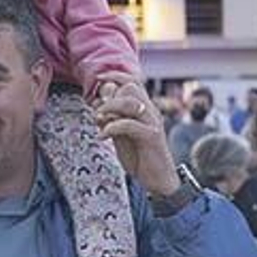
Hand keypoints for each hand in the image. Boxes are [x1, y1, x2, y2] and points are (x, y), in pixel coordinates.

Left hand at [92, 72, 178, 195]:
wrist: (158, 179)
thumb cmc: (140, 156)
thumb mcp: (121, 135)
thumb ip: (113, 119)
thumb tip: (98, 104)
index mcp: (144, 109)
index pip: (133, 82)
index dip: (116, 76)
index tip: (99, 78)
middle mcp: (150, 112)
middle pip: (130, 88)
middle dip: (109, 96)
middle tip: (98, 112)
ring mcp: (152, 123)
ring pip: (130, 102)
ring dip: (109, 108)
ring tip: (99, 121)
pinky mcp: (151, 136)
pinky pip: (129, 124)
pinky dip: (111, 127)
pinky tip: (102, 136)